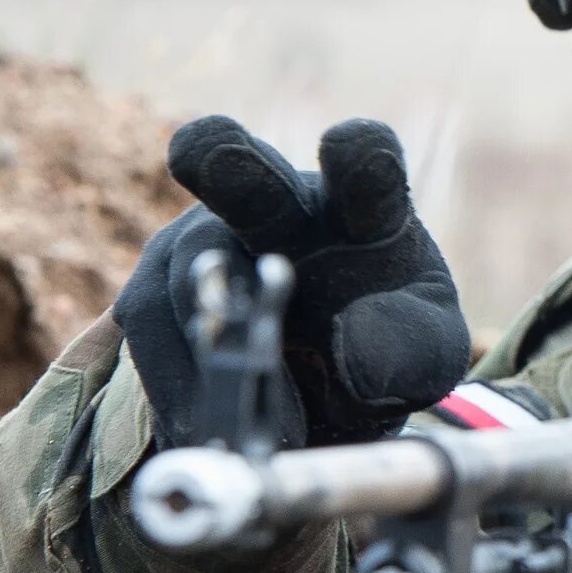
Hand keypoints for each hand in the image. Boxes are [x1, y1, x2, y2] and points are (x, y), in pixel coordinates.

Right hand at [114, 116, 468, 450]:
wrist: (320, 388)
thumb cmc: (386, 347)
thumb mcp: (423, 358)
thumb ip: (408, 348)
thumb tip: (353, 350)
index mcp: (363, 209)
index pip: (365, 162)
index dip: (358, 153)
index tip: (348, 145)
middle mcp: (279, 205)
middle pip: (244, 168)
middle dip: (223, 160)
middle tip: (200, 152)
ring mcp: (208, 238)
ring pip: (187, 275)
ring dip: (218, 353)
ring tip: (279, 426)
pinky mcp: (155, 285)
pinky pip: (148, 326)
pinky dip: (182, 385)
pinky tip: (220, 426)